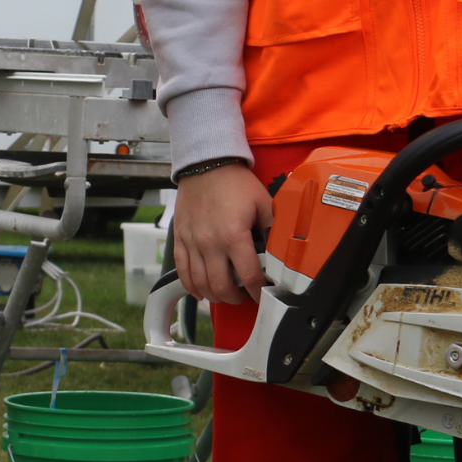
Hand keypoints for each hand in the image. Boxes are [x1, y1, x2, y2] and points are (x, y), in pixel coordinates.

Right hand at [171, 162, 271, 305]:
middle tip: (244, 296)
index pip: (249, 276)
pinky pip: (182, 271)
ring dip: (215, 295)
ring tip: (225, 294)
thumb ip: (273, 227)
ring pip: (201, 284)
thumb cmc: (234, 181)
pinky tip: (200, 290)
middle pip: (222, 287)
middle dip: (236, 298)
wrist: (205, 163)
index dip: (258, 291)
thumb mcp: (262, 202)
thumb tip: (281, 248)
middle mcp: (210, 244)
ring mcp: (192, 243)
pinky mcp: (180, 239)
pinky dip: (191, 286)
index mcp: (234, 236)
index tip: (263, 293)